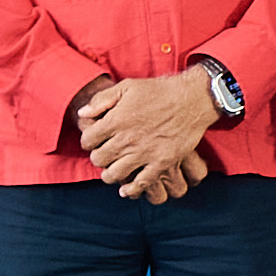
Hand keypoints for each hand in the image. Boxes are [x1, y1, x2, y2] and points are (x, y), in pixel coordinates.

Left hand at [79, 70, 219, 197]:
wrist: (193, 98)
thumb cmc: (160, 90)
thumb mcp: (127, 86)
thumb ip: (101, 99)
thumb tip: (82, 114)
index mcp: (116, 120)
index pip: (88, 140)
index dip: (88, 141)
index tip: (94, 141)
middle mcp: (127, 139)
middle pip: (99, 159)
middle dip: (98, 157)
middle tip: (104, 155)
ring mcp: (145, 153)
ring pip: (115, 174)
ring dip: (110, 174)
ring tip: (112, 171)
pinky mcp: (162, 162)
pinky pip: (141, 183)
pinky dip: (131, 189)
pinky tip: (126, 189)